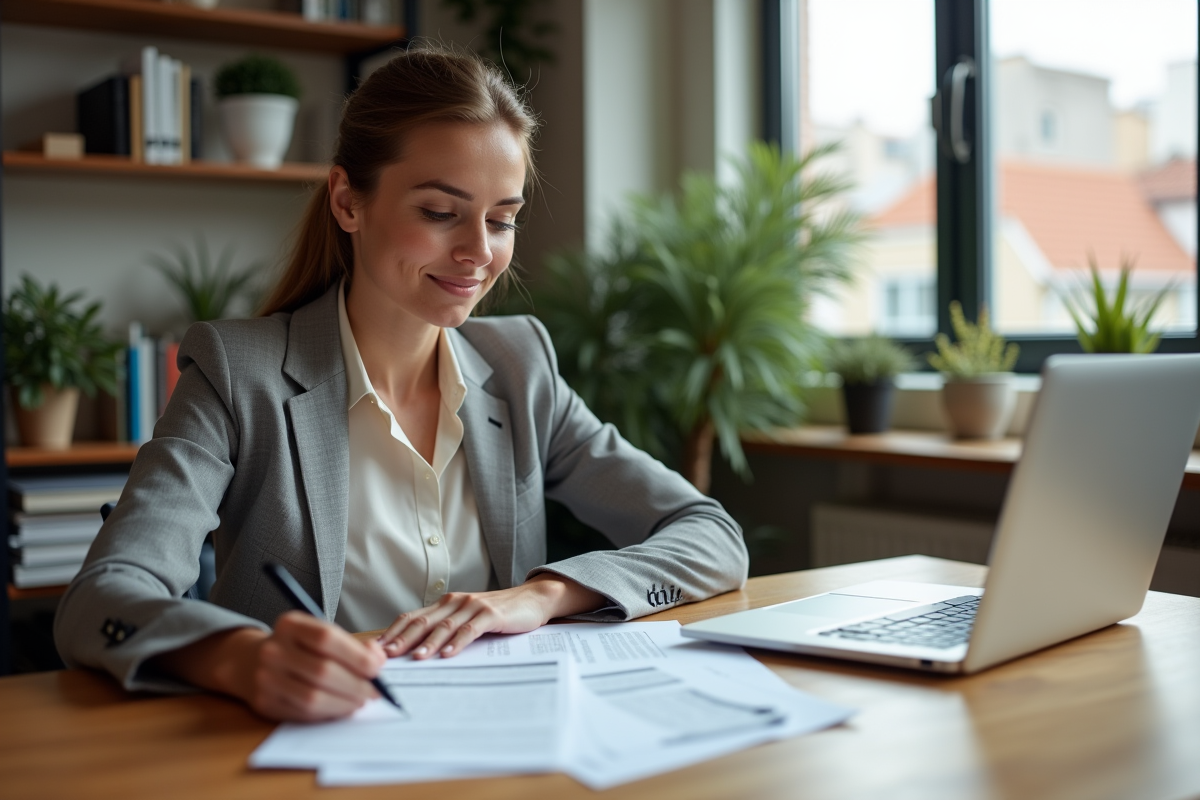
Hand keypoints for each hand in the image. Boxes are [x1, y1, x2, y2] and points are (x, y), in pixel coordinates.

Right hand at [152, 613, 386, 721]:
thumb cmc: (298, 647)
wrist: (249, 661)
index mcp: (289, 624)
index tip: (377, 668)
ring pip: (313, 697)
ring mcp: (265, 678)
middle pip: (322, 671)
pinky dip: (329, 713)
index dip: (357, 655)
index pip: (326, 638)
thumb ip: (351, 645)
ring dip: (345, 703)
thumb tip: (378, 660)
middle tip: (375, 691)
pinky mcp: (265, 703)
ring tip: (360, 701)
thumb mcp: (319, 634)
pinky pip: (303, 713)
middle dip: (356, 685)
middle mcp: (273, 650)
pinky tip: (340, 708)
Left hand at [378, 574, 604, 659]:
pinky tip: (448, 655)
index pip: (412, 616)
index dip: (394, 632)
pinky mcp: (492, 614)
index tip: (378, 649)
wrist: (533, 599)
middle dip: (403, 639)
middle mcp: (456, 601)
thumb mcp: (468, 618)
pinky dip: (457, 643)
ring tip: (416, 659)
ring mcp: (473, 606)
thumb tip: (417, 651)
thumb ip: (447, 628)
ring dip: (428, 643)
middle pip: (423, 621)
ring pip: (445, 626)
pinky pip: (471, 629)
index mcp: (446, 603)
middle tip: (387, 656)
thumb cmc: (498, 613)